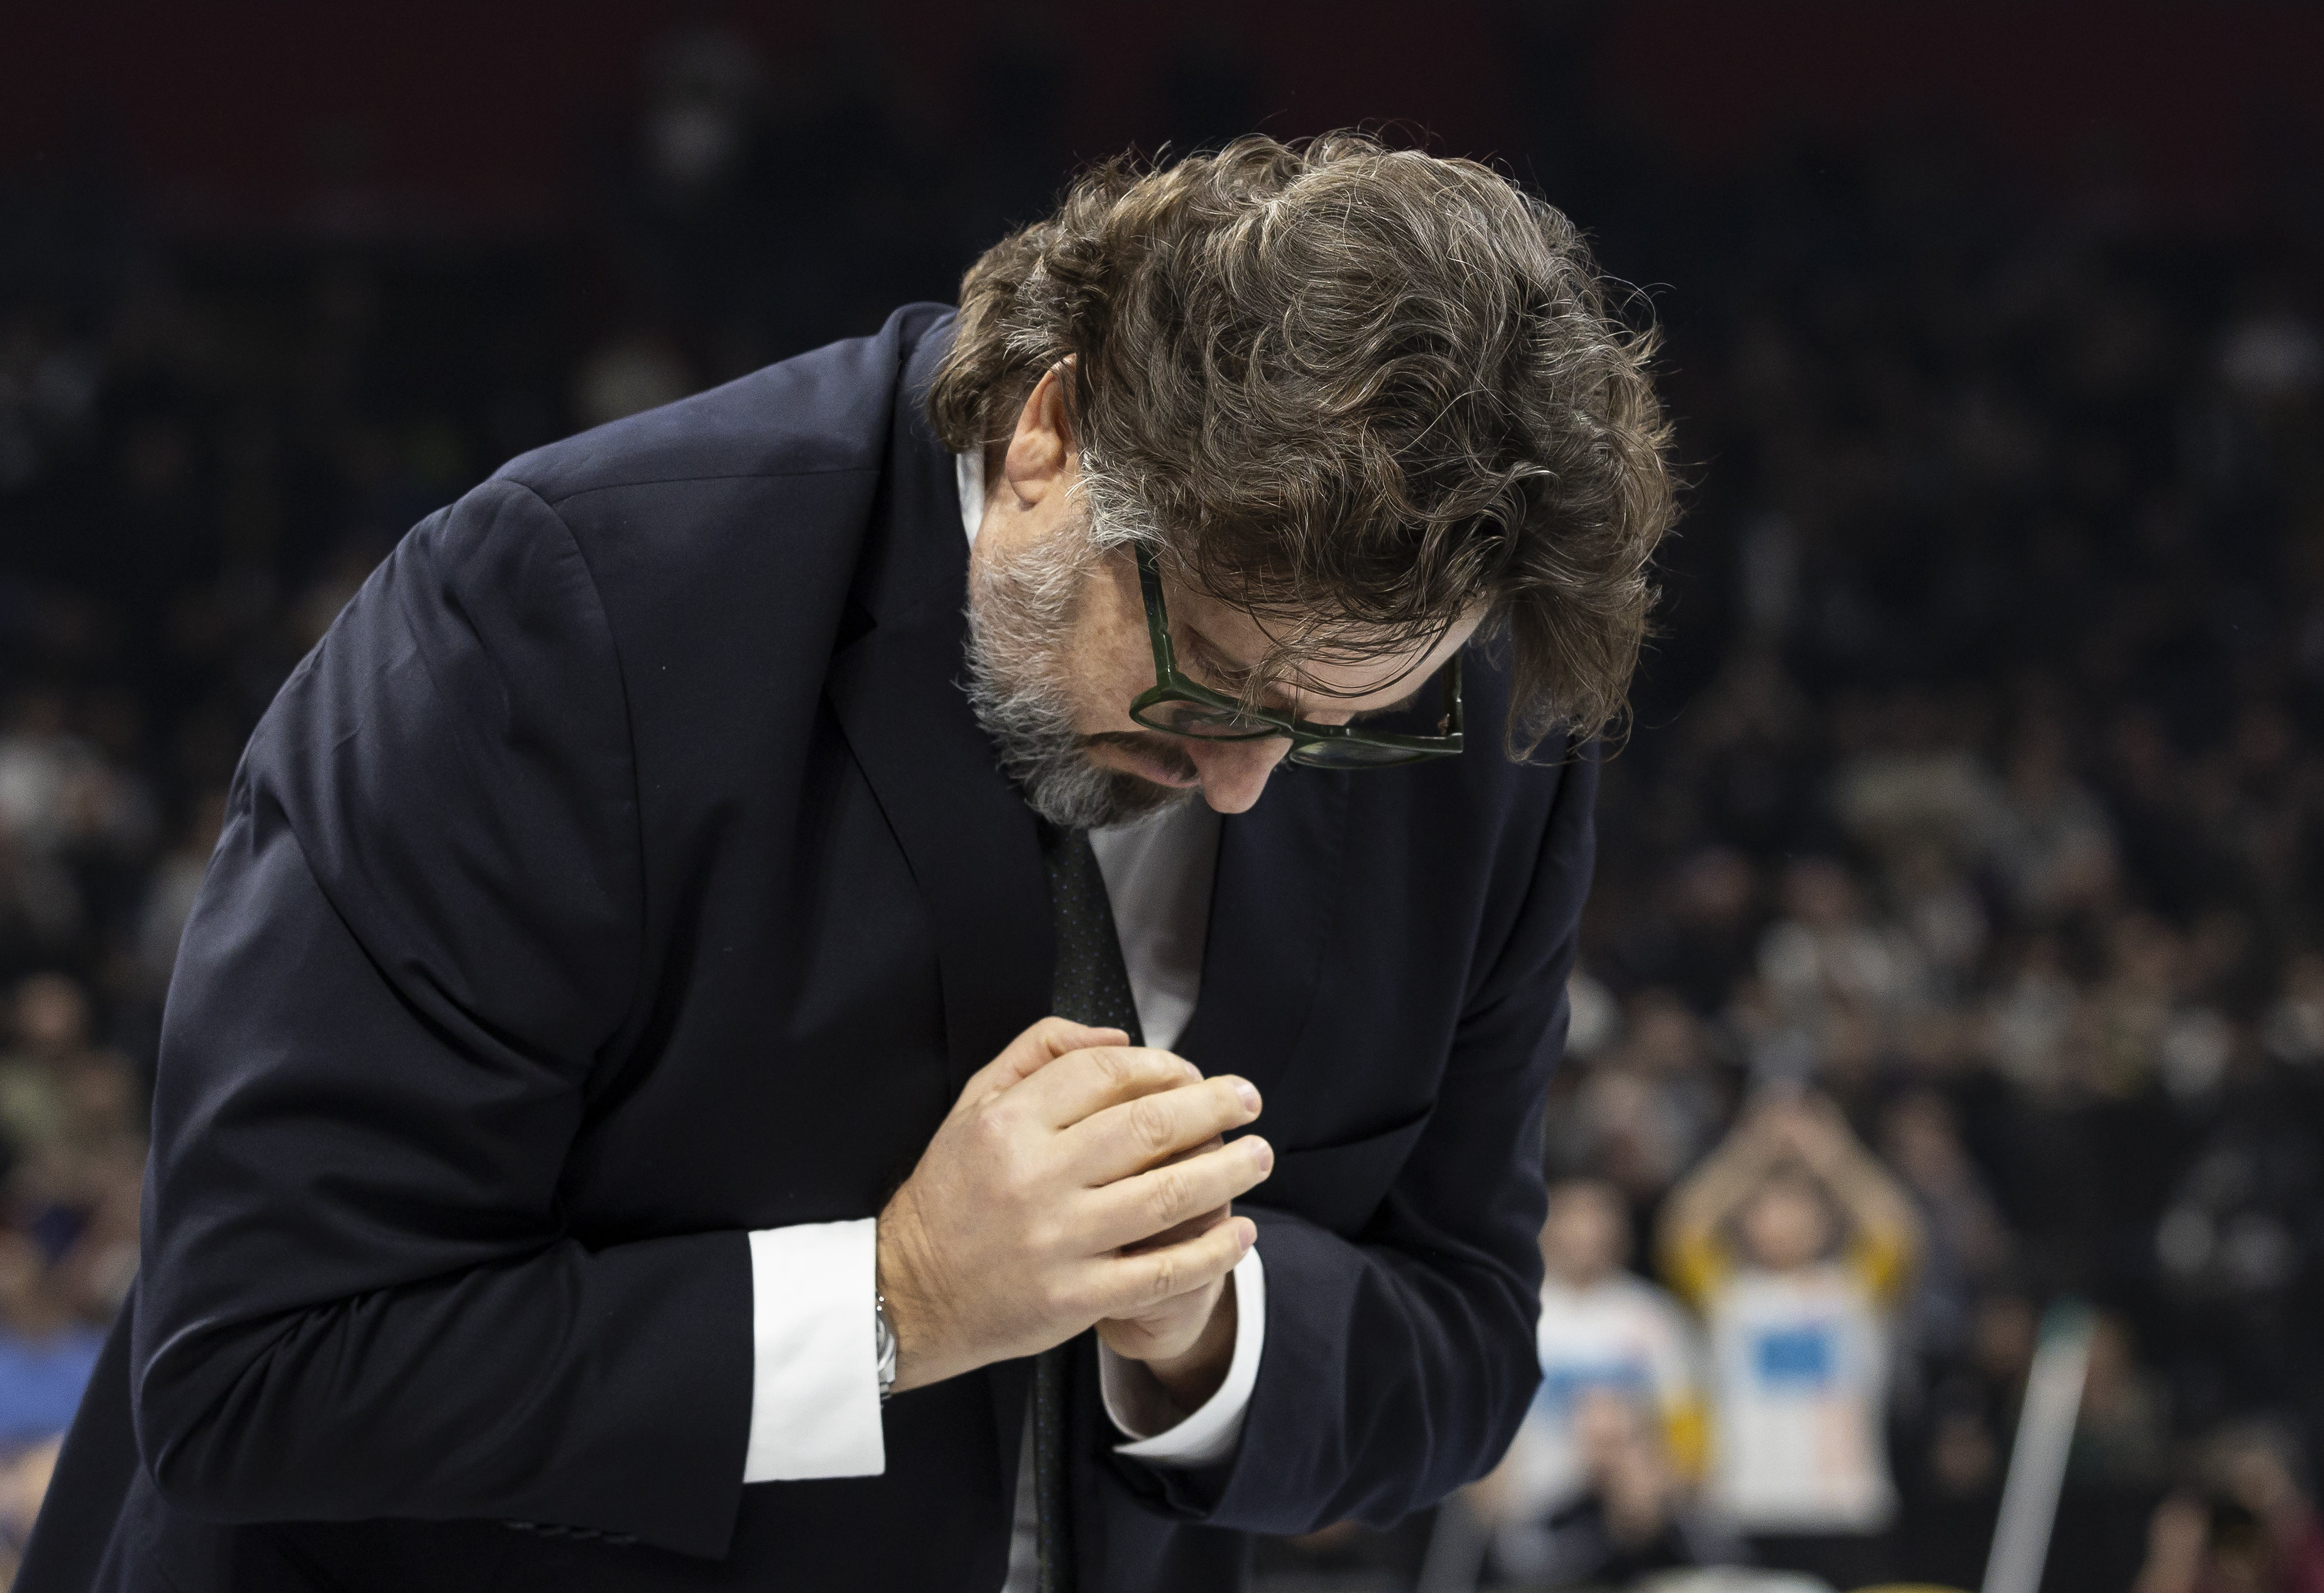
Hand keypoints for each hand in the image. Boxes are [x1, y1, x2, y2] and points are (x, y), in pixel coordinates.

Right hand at [876, 1017, 1270, 1392]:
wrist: (908, 1294)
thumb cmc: (951, 1193)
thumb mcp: (973, 1104)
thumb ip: (1040, 1054)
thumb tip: (1121, 1037)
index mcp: (1008, 1123)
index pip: (1106, 1073)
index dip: (1163, 1066)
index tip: (1193, 1072)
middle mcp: (1034, 1177)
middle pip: (1149, 1126)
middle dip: (1214, 1108)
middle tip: (1249, 1100)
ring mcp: (1057, 1241)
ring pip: (1166, 1194)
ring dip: (1227, 1171)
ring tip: (1260, 1156)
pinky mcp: (1074, 1298)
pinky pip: (1162, 1271)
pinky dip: (1211, 1251)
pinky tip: (1240, 1234)